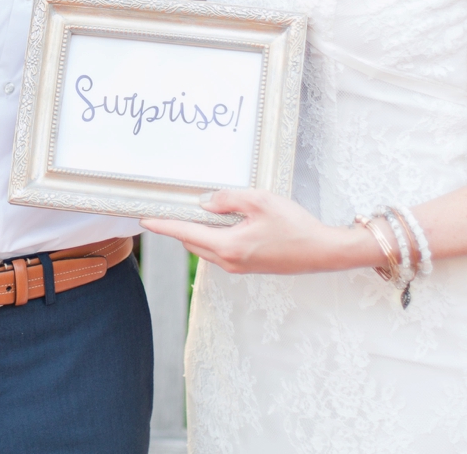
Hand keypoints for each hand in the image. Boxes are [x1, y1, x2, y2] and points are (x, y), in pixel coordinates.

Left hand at [140, 188, 370, 274]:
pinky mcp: (249, 267)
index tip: (144, 220)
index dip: (163, 226)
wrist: (322, 251)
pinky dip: (211, 237)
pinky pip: (220, 251)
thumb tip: (205, 203)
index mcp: (228, 246)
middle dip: (177, 228)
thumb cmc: (295, 225)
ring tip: (190, 213)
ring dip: (195, 232)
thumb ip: (228, 199)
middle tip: (164, 210)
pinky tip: (218, 223)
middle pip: (192, 243)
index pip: (186, 233)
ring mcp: (239, 267)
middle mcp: (229, 262)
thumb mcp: (260, 201)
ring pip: (206, 248)